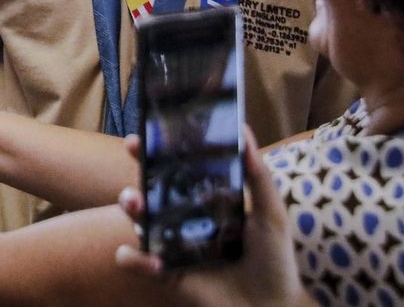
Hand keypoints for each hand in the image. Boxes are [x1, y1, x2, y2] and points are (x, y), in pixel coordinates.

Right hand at [113, 129, 305, 306]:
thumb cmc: (274, 261)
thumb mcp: (270, 214)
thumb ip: (257, 175)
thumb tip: (244, 130)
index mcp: (204, 201)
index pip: (173, 171)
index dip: (153, 153)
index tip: (139, 137)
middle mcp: (183, 219)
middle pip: (148, 193)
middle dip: (134, 172)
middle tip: (131, 172)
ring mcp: (172, 246)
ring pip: (138, 222)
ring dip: (129, 208)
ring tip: (134, 205)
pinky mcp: (167, 274)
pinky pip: (137, 262)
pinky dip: (134, 259)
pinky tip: (153, 260)